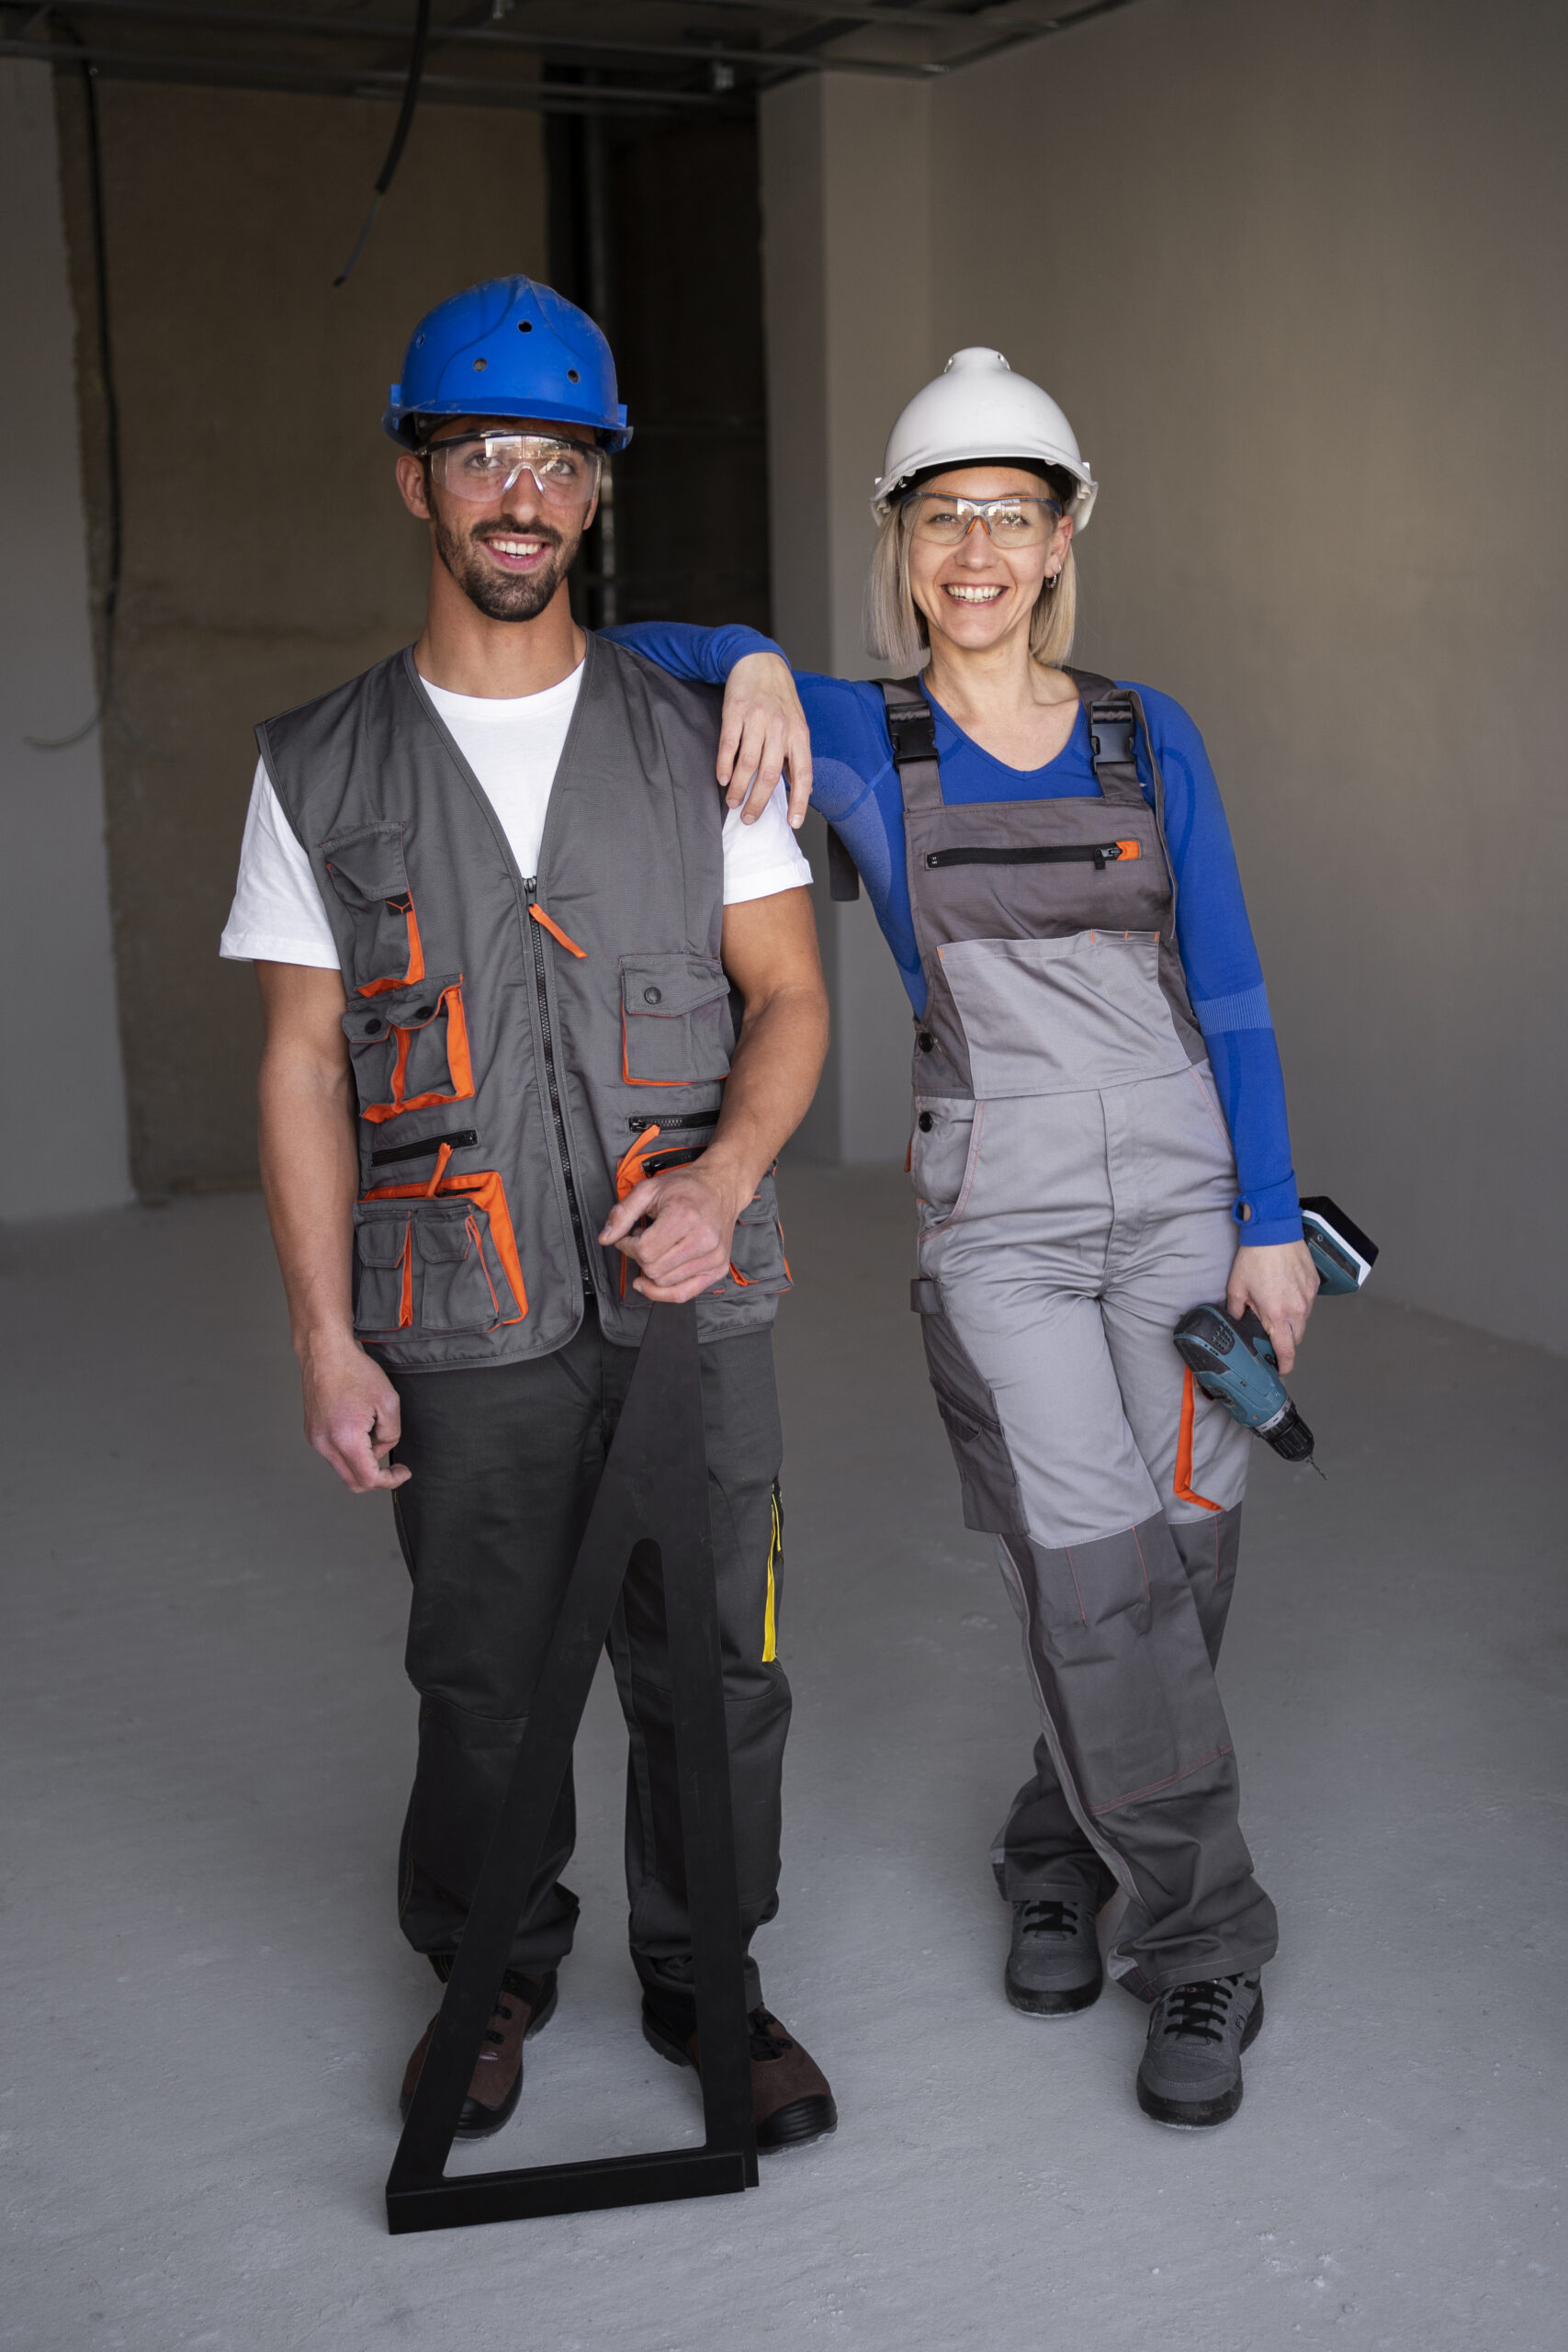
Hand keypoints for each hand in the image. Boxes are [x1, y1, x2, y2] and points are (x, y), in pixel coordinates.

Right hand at [299, 1332, 410, 1493]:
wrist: (325, 1352)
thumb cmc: (354, 1371)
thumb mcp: (389, 1402)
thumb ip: (392, 1434)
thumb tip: (382, 1448)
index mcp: (345, 1438)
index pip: (368, 1479)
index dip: (390, 1480)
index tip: (402, 1472)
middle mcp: (325, 1443)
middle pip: (353, 1482)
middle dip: (377, 1476)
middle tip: (393, 1466)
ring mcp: (315, 1439)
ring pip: (344, 1467)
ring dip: (363, 1459)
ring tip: (373, 1428)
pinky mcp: (311, 1433)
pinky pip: (335, 1453)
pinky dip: (351, 1449)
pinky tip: (358, 1424)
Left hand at [597, 1160, 747, 1304]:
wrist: (721, 1188)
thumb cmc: (687, 1188)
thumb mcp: (649, 1189)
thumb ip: (622, 1213)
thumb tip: (606, 1238)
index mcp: (685, 1217)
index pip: (644, 1251)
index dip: (627, 1246)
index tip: (628, 1238)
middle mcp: (703, 1239)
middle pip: (653, 1268)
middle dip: (639, 1257)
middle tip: (643, 1240)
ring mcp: (713, 1257)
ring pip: (664, 1282)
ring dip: (652, 1269)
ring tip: (658, 1249)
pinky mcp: (717, 1269)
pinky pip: (683, 1294)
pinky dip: (663, 1293)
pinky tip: (652, 1283)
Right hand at [717, 651, 812, 830]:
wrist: (759, 662)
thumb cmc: (779, 699)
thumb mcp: (796, 724)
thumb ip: (794, 754)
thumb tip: (799, 790)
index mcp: (799, 735)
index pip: (803, 774)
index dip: (799, 801)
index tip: (793, 823)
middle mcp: (780, 728)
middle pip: (770, 775)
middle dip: (758, 802)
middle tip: (749, 818)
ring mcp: (757, 719)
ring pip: (748, 763)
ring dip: (739, 789)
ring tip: (733, 803)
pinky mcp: (735, 712)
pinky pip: (729, 745)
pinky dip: (724, 766)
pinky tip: (723, 779)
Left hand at [1225, 1241, 1318, 1377]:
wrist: (1274, 1232)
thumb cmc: (1255, 1257)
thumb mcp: (1237, 1287)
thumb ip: (1237, 1310)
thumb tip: (1239, 1319)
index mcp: (1276, 1314)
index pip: (1286, 1349)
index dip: (1285, 1364)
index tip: (1282, 1369)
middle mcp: (1297, 1309)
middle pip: (1296, 1337)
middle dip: (1286, 1340)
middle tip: (1272, 1332)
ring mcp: (1308, 1297)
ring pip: (1303, 1320)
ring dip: (1292, 1321)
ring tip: (1277, 1305)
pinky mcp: (1314, 1285)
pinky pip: (1308, 1303)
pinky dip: (1299, 1303)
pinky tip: (1286, 1291)